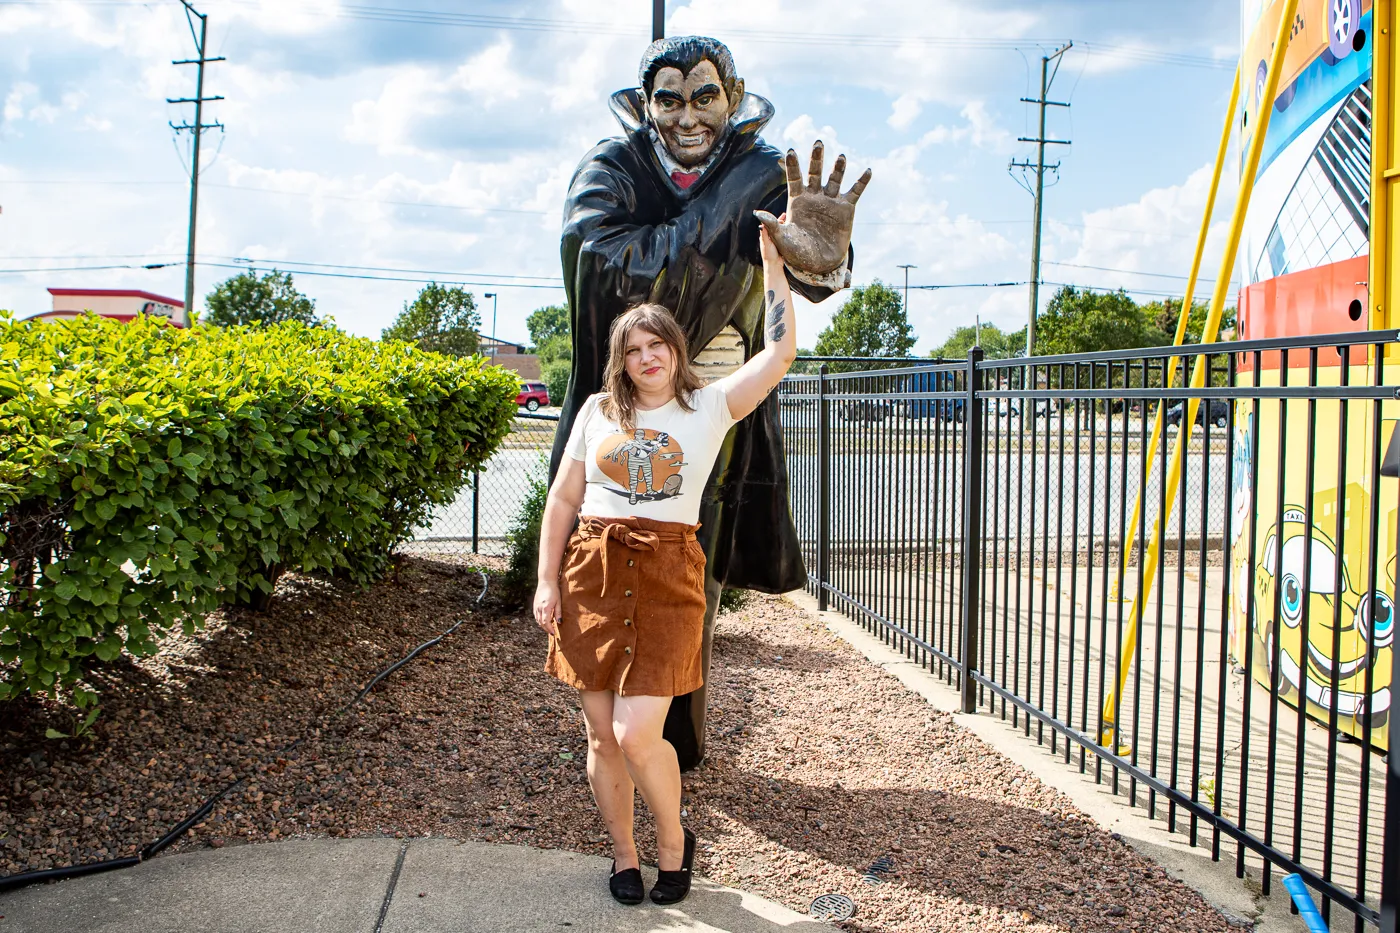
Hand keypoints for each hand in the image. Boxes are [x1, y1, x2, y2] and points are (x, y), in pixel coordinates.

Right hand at [533, 580, 560, 637]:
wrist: (546, 582)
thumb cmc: (554, 591)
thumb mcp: (558, 602)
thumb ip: (558, 612)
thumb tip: (559, 622)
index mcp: (546, 608)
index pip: (546, 622)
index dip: (549, 629)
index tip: (553, 633)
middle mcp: (539, 608)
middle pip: (541, 622)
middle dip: (546, 629)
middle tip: (551, 632)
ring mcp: (536, 606)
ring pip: (537, 620)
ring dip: (542, 625)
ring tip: (548, 627)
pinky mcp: (534, 605)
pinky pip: (536, 615)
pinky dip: (540, 620)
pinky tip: (544, 620)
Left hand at [753, 141, 869, 274]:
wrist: (818, 264)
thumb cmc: (797, 252)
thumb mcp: (782, 238)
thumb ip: (772, 224)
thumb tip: (757, 213)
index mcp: (797, 200)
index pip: (794, 178)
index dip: (792, 165)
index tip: (791, 151)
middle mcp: (814, 197)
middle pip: (815, 173)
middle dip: (816, 159)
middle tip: (818, 143)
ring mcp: (831, 201)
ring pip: (835, 179)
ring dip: (838, 168)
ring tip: (841, 157)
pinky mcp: (846, 209)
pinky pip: (855, 192)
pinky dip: (862, 182)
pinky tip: (868, 171)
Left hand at [757, 211, 786, 270]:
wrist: (774, 266)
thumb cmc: (769, 255)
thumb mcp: (766, 243)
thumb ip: (764, 234)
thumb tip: (762, 224)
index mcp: (765, 236)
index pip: (770, 224)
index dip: (776, 219)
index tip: (782, 215)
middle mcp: (770, 238)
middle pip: (776, 227)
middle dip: (781, 221)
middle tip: (787, 215)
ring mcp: (776, 242)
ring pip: (781, 231)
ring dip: (785, 226)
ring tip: (791, 221)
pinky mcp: (781, 245)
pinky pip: (785, 237)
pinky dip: (788, 232)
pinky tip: (792, 230)